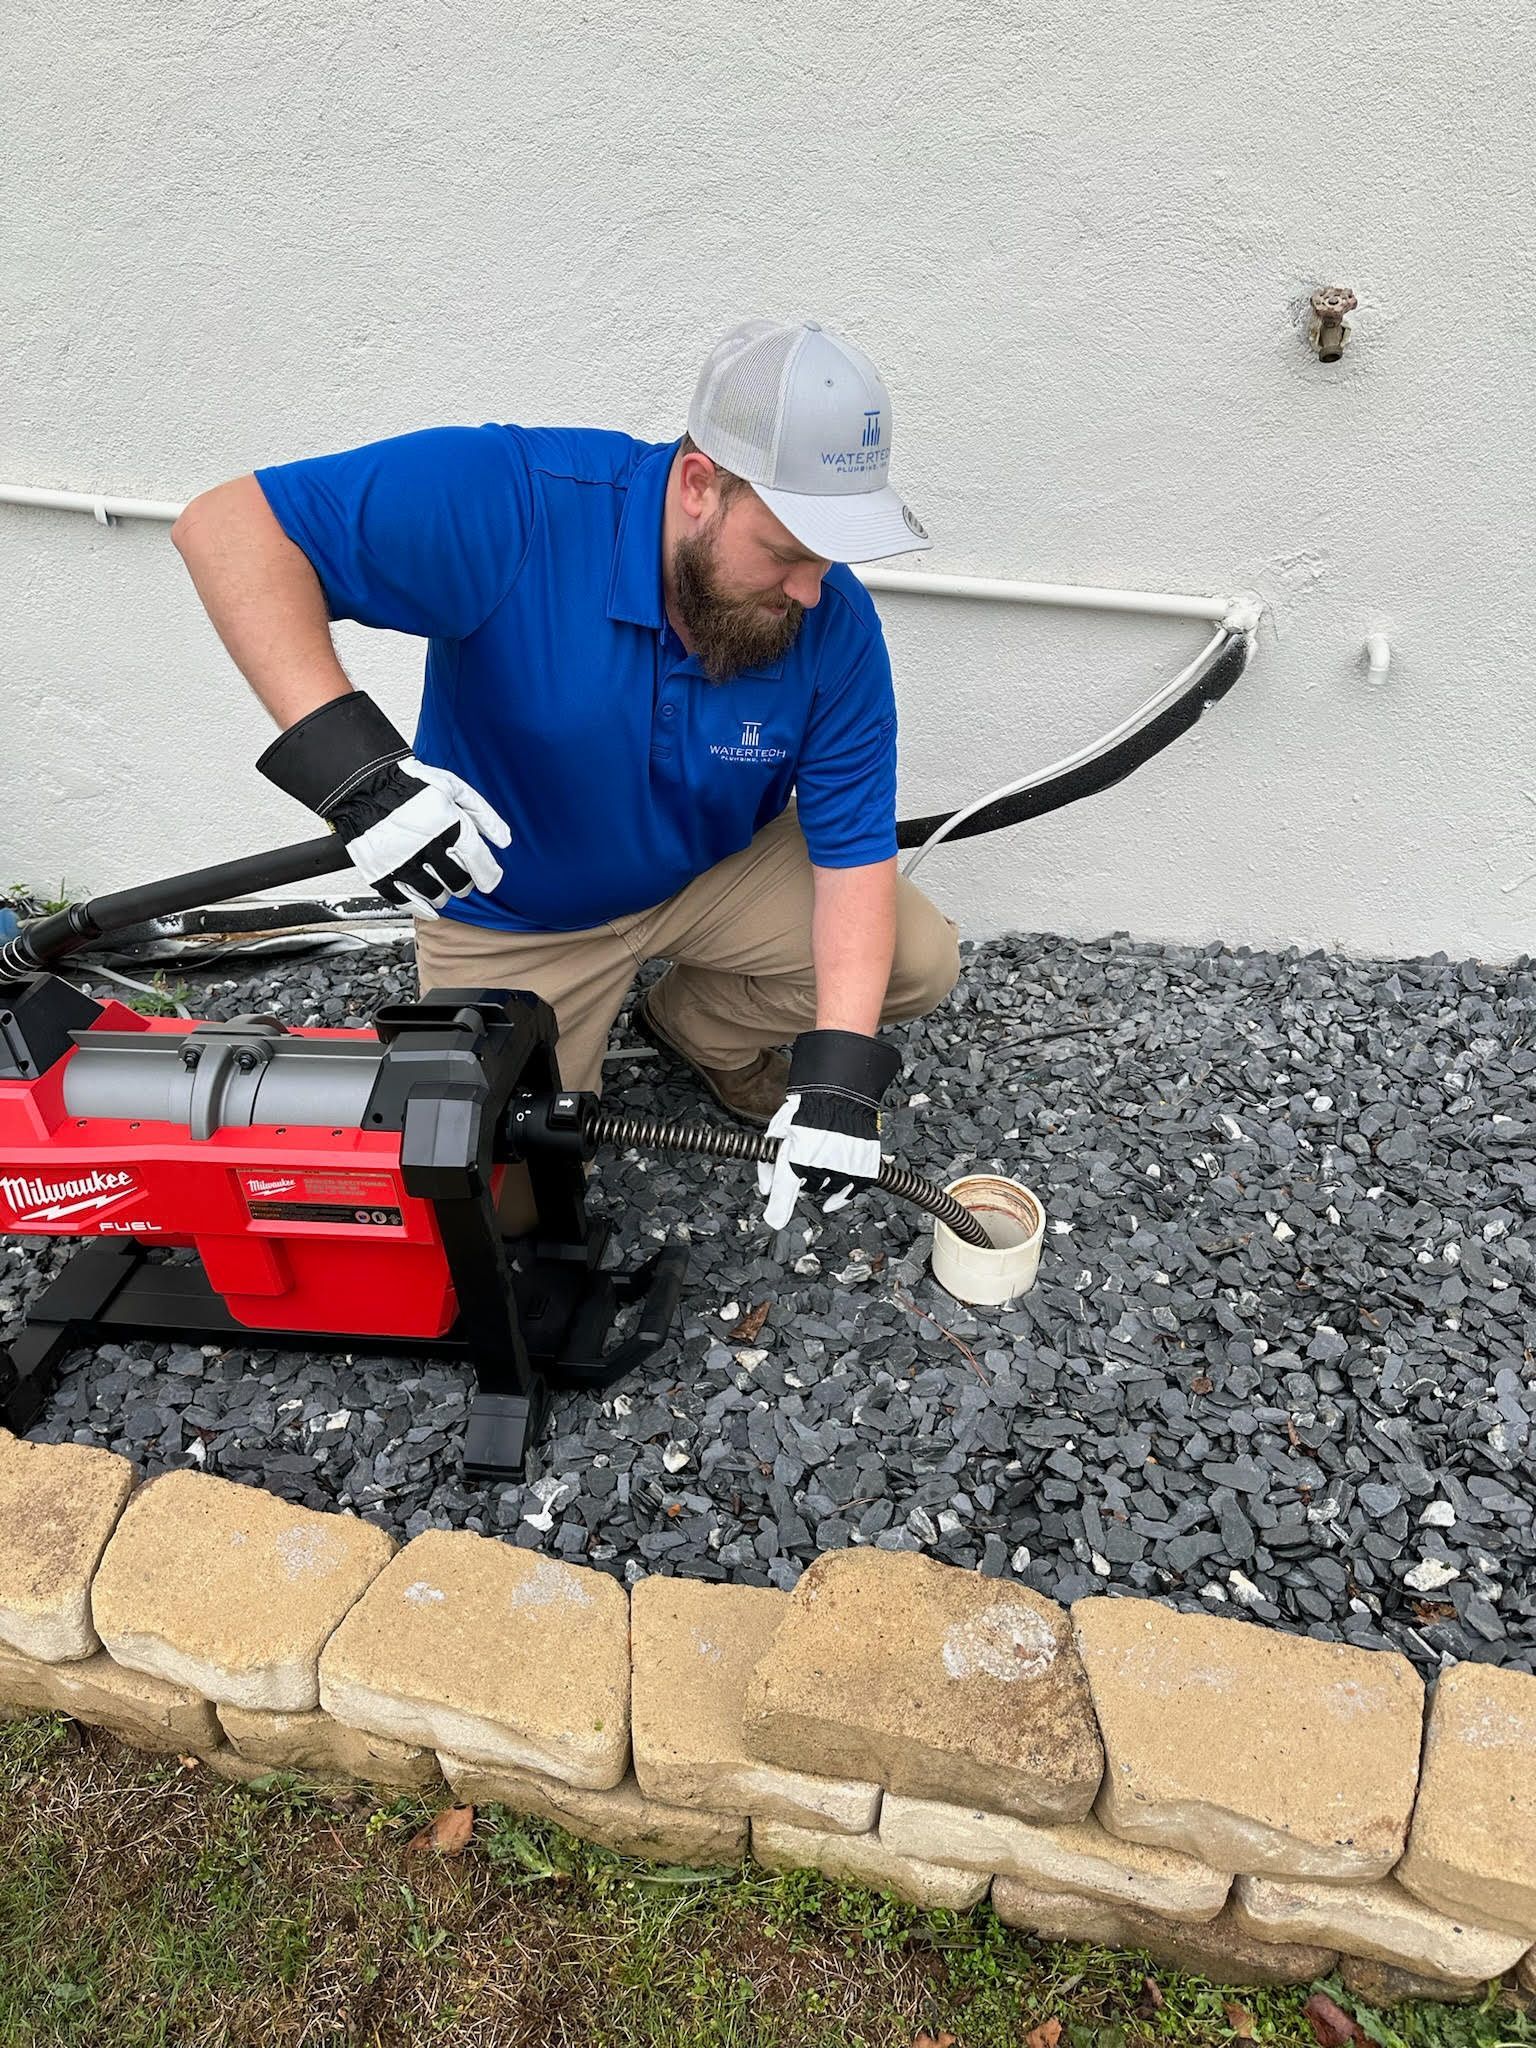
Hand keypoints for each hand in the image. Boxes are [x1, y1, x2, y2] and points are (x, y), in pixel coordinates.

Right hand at [258, 691, 510, 914]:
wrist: (364, 785)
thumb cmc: (411, 785)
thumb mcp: (454, 788)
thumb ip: (483, 814)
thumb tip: (505, 841)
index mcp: (447, 823)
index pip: (478, 862)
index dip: (488, 875)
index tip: (489, 880)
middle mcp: (426, 846)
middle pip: (459, 882)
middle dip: (464, 883)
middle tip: (460, 877)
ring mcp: (401, 861)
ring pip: (435, 896)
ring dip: (444, 894)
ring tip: (441, 883)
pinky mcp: (380, 873)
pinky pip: (406, 902)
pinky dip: (421, 908)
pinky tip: (427, 905)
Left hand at [757, 1028, 901, 1231]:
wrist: (840, 1093)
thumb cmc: (806, 1110)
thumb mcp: (778, 1132)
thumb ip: (769, 1164)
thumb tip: (765, 1190)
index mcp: (797, 1155)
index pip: (785, 1188)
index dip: (779, 1206)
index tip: (775, 1220)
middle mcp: (820, 1165)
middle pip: (807, 1187)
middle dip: (803, 1177)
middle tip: (805, 1160)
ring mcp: (843, 1169)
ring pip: (828, 1189)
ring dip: (822, 1182)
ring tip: (822, 1161)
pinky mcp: (862, 1169)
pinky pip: (852, 1192)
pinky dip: (843, 1196)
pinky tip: (835, 1196)